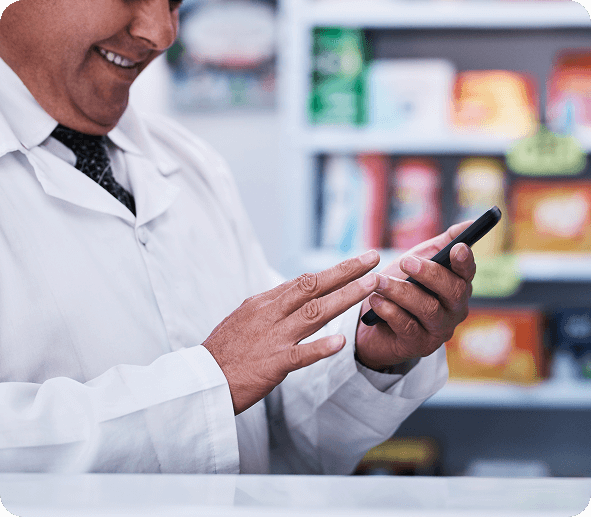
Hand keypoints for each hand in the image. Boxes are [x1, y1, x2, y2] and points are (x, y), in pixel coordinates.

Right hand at [202, 250, 380, 413]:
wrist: (202, 379)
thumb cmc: (225, 349)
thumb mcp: (245, 316)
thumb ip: (273, 304)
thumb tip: (297, 287)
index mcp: (264, 303)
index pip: (304, 281)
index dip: (334, 271)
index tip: (357, 262)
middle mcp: (270, 314)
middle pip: (313, 287)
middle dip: (345, 272)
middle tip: (372, 259)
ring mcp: (272, 338)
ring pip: (314, 313)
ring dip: (345, 298)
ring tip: (371, 286)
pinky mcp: (272, 364)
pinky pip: (300, 355)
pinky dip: (321, 347)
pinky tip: (341, 342)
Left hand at [355, 221, 476, 370]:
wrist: (375, 326)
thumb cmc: (402, 288)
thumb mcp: (419, 262)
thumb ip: (442, 244)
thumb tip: (469, 224)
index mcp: (457, 286)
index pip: (468, 273)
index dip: (465, 261)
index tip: (456, 248)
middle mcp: (454, 310)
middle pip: (453, 291)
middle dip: (430, 274)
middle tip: (406, 262)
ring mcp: (438, 330)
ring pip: (428, 309)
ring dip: (401, 291)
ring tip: (378, 281)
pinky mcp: (419, 345)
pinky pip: (407, 326)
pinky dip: (389, 311)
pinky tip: (374, 300)